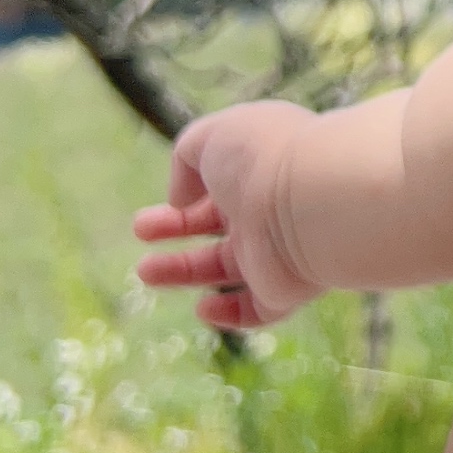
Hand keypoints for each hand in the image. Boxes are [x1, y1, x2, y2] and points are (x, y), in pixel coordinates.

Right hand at [132, 102, 327, 329]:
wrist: (312, 202)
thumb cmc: (261, 159)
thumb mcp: (212, 137)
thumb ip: (186, 158)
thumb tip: (182, 200)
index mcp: (257, 169)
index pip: (218, 186)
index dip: (181, 197)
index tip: (150, 208)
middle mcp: (269, 210)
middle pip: (218, 227)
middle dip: (175, 230)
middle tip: (140, 232)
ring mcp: (278, 252)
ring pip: (227, 268)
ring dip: (184, 272)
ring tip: (145, 271)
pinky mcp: (286, 290)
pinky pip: (259, 310)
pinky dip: (230, 315)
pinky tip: (203, 308)